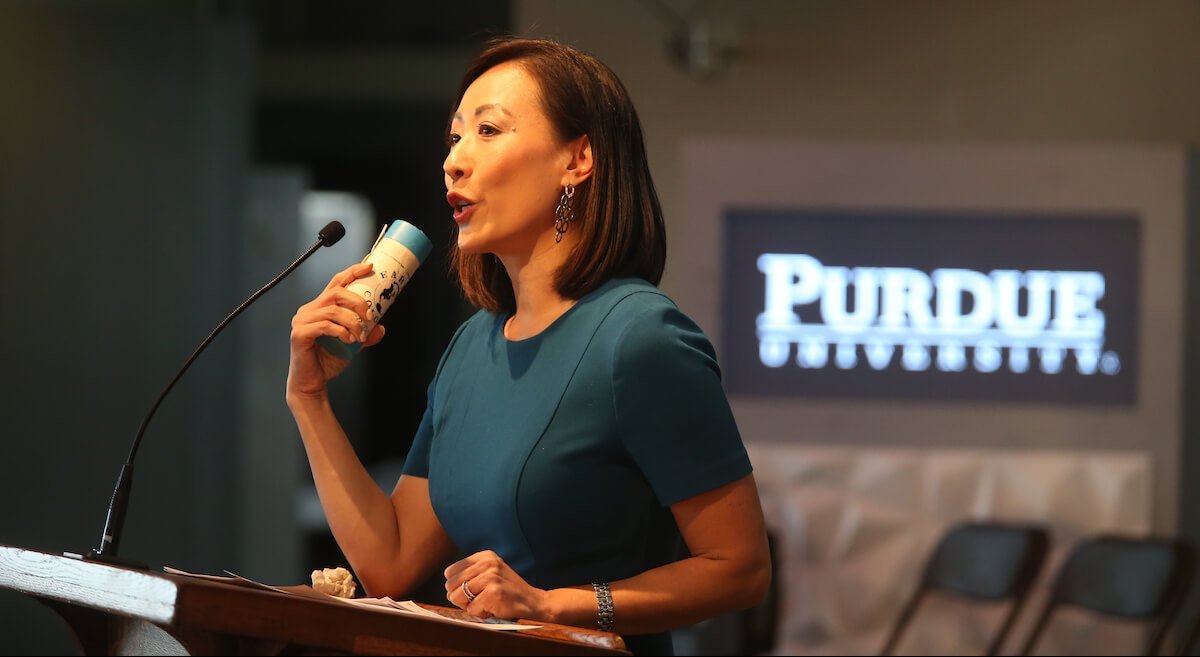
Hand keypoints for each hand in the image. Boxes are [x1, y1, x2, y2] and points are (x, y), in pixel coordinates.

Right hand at [286, 262, 385, 401]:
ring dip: (353, 322)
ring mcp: (302, 321)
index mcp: (320, 307)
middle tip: (370, 317)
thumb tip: (381, 328)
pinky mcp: (299, 334)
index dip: (352, 272)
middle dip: (358, 302)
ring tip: (360, 336)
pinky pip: (324, 326)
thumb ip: (365, 334)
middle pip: (336, 293)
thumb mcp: (351, 344)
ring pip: (333, 310)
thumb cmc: (327, 362)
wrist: (312, 383)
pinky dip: (341, 332)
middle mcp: (309, 310)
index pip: (336, 283)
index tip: (369, 267)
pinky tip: (349, 340)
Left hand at [444, 550, 548, 620]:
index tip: (473, 590)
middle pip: (450, 585)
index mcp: (485, 556)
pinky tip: (493, 608)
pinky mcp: (493, 593)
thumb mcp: (491, 573)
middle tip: (479, 598)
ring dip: (469, 606)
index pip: (450, 572)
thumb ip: (470, 574)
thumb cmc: (508, 591)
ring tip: (486, 602)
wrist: (533, 602)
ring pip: (457, 597)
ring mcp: (491, 577)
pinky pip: (471, 609)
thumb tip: (447, 588)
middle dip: (461, 597)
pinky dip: (479, 613)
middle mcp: (487, 563)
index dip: (457, 586)